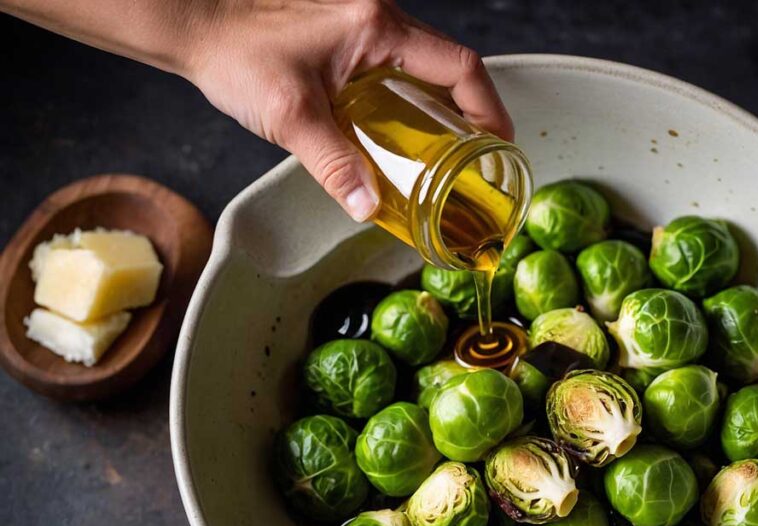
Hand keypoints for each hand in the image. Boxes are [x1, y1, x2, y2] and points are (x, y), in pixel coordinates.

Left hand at [187, 0, 512, 220]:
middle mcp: (377, 18)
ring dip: (440, 108)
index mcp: (377, 26)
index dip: (489, 107)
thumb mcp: (291, 116)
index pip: (459, 65)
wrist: (193, 21)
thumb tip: (369, 210)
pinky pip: (394, 69)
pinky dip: (409, 101)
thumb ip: (334, 165)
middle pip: (448, 67)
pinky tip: (400, 134)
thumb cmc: (234, 50)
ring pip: (422, 68)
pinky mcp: (343, 38)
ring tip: (446, 154)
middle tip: (476, 159)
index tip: (499, 144)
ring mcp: (361, 25)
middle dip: (470, 113)